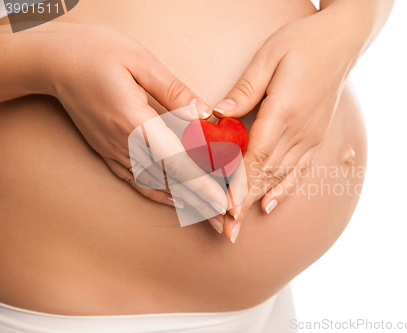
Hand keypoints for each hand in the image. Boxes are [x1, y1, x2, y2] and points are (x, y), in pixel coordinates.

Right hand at [45, 23, 227, 229]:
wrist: (52, 61)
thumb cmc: (95, 51)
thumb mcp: (140, 61)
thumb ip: (174, 91)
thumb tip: (204, 113)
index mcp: (134, 119)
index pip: (175, 159)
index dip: (201, 182)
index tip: (222, 200)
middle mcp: (122, 142)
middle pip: (168, 178)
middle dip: (199, 200)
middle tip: (224, 218)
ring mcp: (112, 149)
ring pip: (153, 183)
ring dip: (182, 200)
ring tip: (208, 214)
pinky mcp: (105, 150)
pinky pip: (133, 179)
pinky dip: (156, 193)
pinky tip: (175, 200)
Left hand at [213, 11, 363, 241]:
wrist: (342, 42)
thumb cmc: (302, 43)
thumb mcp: (269, 57)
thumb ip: (245, 89)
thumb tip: (218, 114)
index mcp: (284, 111)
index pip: (257, 156)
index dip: (240, 184)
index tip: (226, 208)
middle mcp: (299, 130)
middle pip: (266, 174)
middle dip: (243, 203)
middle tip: (226, 231)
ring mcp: (310, 136)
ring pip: (280, 176)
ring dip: (258, 201)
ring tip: (240, 224)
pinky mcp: (315, 136)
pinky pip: (299, 169)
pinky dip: (283, 189)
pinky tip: (270, 204)